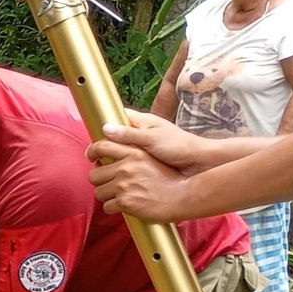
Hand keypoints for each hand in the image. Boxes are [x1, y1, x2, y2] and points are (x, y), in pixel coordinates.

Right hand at [88, 111, 211, 172]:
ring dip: (112, 158)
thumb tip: (105, 129)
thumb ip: (129, 135)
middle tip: (95, 158)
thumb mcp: (152, 139)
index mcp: (142, 121)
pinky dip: (121, 167)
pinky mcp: (146, 160)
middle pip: (115, 135)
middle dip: (104, 145)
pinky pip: (128, 161)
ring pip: (120, 149)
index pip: (116, 116)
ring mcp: (143, 146)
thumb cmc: (180, 146)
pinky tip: (116, 175)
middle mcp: (140, 132)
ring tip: (102, 168)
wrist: (200, 163)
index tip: (93, 136)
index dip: (103, 123)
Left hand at [88, 147, 196, 220]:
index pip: (101, 146)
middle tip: (111, 184)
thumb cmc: (168, 178)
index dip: (92, 151)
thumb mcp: (150, 157)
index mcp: (133, 152)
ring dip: (107, 196)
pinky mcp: (125, 202)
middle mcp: (126, 167)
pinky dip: (114, 208)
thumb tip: (108, 154)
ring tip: (122, 195)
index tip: (92, 157)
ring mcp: (124, 185)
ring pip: (98, 192)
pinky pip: (107, 207)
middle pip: (94, 175)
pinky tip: (127, 205)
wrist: (184, 195)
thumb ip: (131, 153)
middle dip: (101, 181)